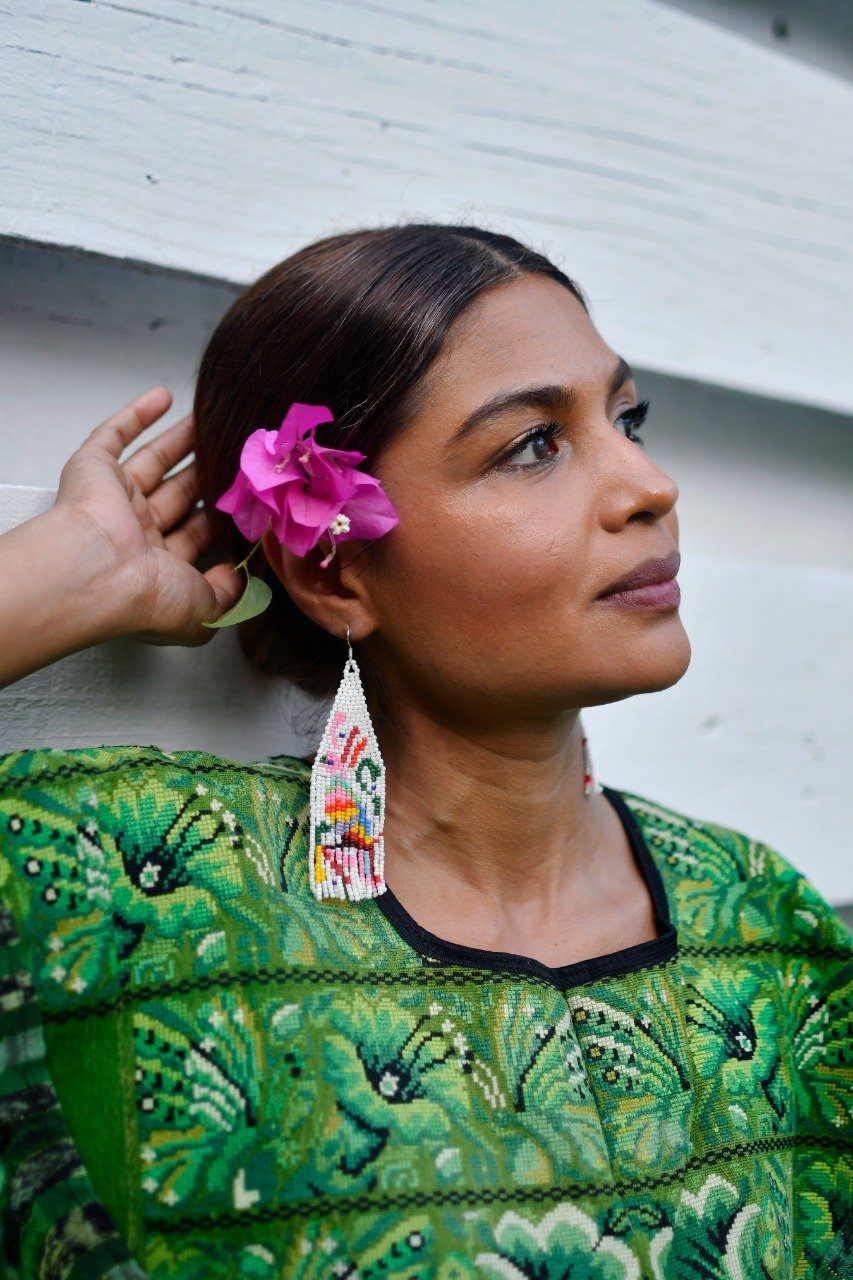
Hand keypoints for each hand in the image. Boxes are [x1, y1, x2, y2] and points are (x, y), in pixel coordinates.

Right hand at [54, 385, 245, 645]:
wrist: (97, 572)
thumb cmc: (147, 596)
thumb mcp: (205, 610)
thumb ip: (228, 594)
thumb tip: (239, 577)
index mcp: (156, 567)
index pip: (195, 537)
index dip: (221, 519)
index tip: (250, 497)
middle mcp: (134, 533)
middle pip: (179, 495)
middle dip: (207, 475)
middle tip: (238, 452)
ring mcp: (114, 499)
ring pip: (154, 462)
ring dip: (183, 441)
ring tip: (214, 421)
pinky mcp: (92, 469)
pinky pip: (112, 435)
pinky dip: (137, 414)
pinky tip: (165, 397)